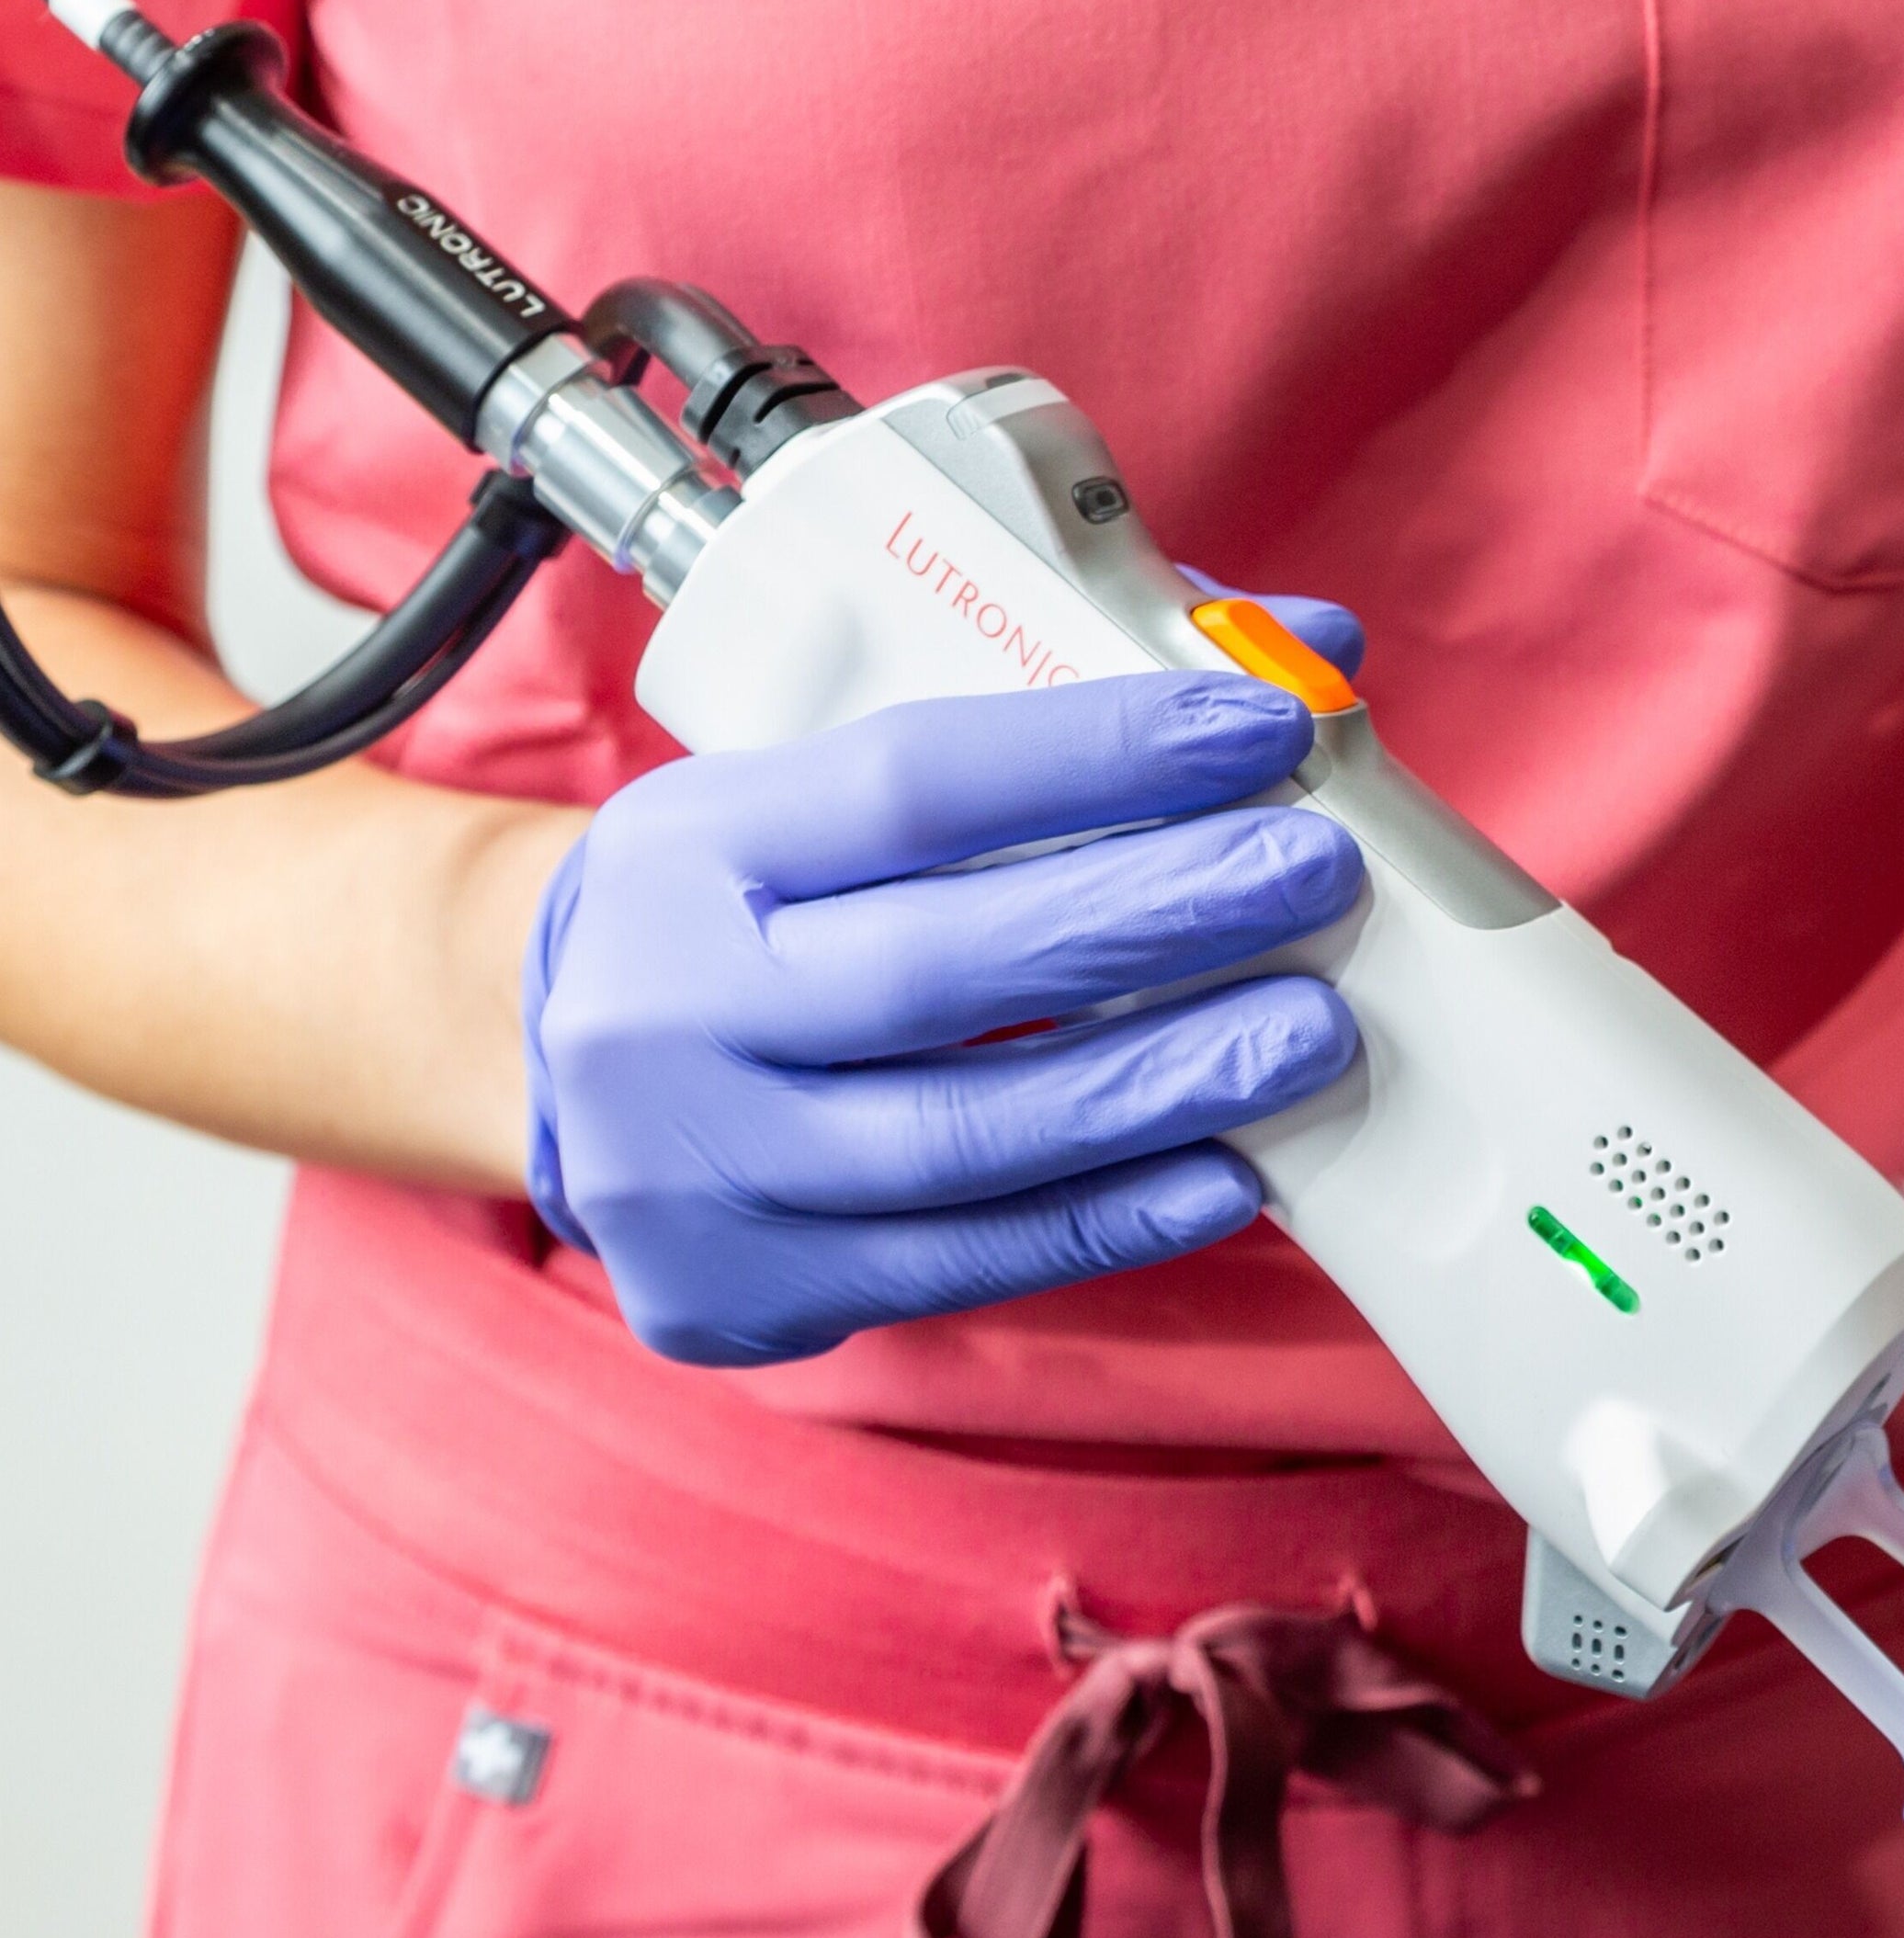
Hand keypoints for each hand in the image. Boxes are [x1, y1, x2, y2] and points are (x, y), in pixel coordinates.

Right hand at [523, 667, 1364, 1364]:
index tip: (1265, 729)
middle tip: (1315, 875)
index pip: (918, 782)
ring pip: (966, 1132)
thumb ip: (1049, 730)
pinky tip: (1230, 1174)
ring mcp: (688, 1165)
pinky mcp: (737, 1289)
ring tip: (1307, 1034)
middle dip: (1156, 912)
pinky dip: (1110, 1219)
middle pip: (946, 962)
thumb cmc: (747, 912)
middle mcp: (666, 1005)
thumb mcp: (830, 795)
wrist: (553, 1080)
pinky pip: (961, 1262)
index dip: (1105, 754)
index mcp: (692, 843)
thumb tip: (1300, 648)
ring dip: (1161, 1083)